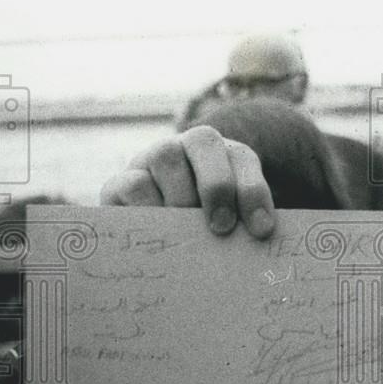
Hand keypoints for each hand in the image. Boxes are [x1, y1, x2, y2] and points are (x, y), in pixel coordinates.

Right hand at [100, 125, 275, 237]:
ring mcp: (149, 160)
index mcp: (221, 154)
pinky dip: (150, 208)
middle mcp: (184, 147)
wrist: (151, 242)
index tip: (262, 230)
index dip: (254, 191)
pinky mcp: (120, 182)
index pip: (242, 158)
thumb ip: (242, 227)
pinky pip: (133, 184)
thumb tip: (258, 242)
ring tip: (188, 233)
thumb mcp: (227, 224)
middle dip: (218, 185)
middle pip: (203, 141)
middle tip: (222, 227)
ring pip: (166, 156)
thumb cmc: (201, 233)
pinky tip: (161, 235)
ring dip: (182, 196)